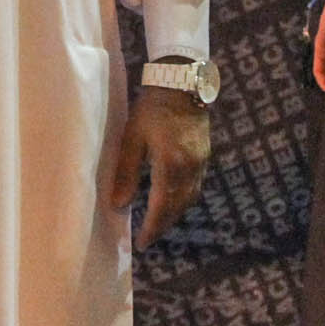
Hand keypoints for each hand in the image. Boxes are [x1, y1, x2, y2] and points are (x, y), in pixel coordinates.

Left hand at [105, 81, 209, 250]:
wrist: (182, 82)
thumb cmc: (152, 107)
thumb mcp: (132, 137)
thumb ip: (126, 172)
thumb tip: (119, 204)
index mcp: (171, 163)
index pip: (161, 206)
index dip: (151, 227)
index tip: (141, 243)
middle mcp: (191, 167)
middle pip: (178, 207)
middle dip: (162, 226)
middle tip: (148, 239)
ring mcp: (201, 162)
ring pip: (189, 198)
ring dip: (173, 215)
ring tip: (157, 224)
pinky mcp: (205, 155)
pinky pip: (195, 187)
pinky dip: (182, 200)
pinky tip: (171, 201)